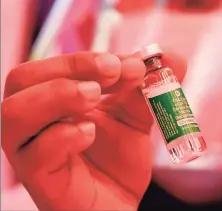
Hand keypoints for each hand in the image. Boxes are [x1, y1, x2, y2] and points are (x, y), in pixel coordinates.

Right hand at [1, 52, 186, 209]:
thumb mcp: (137, 114)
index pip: (51, 66)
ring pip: (14, 114)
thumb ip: (150, 85)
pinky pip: (34, 155)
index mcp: (56, 99)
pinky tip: (90, 133)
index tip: (124, 62)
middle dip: (69, 68)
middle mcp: (36, 121)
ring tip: (94, 98)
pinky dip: (63, 136)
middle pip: (22, 79)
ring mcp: (34, 152)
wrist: (119, 202)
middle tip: (111, 71)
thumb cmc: (118, 157)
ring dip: (58, 95)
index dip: (85, 58)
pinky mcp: (43, 182)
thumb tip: (172, 58)